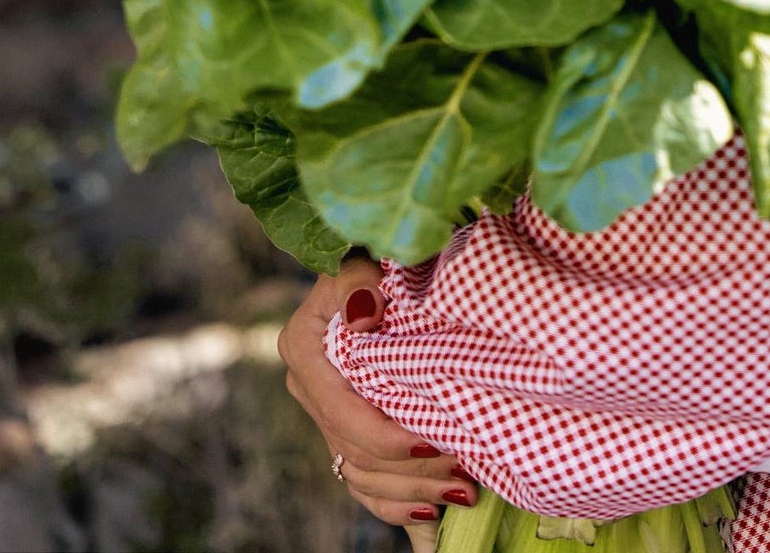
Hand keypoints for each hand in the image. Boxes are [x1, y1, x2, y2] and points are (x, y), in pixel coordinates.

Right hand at [278, 253, 480, 531]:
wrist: (370, 266)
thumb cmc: (370, 257)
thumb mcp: (360, 258)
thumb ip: (358, 280)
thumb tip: (362, 313)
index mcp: (305, 350)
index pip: (344, 413)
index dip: (389, 436)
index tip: (435, 439)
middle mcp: (309, 387)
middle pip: (356, 451)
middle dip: (411, 470)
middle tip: (464, 473)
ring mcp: (324, 413)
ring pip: (361, 474)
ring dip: (412, 491)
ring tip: (462, 491)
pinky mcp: (342, 428)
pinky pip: (360, 481)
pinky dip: (393, 502)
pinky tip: (430, 511)